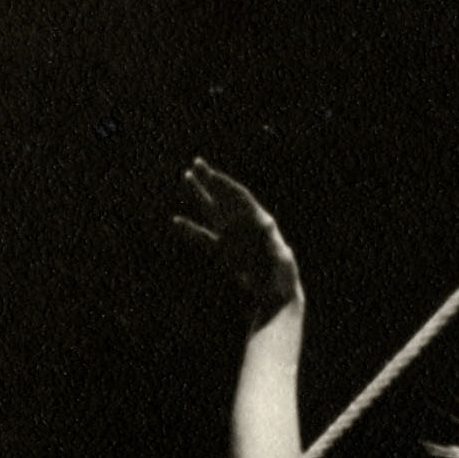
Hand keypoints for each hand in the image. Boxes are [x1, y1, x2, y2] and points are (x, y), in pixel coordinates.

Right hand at [174, 157, 303, 327]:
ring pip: (212, 210)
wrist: (276, 294)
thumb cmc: (282, 276)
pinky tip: (176, 221)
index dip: (226, 185)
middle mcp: (244, 224)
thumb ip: (273, 241)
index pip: (240, 198)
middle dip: (211, 180)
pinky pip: (204, 238)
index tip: (211, 175)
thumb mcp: (281, 258)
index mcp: (259, 221)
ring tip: (187, 177)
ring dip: (200, 194)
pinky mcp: (224, 251)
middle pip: (224, 197)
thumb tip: (267, 223)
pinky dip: (191, 230)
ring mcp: (233, 236)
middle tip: (196, 163)